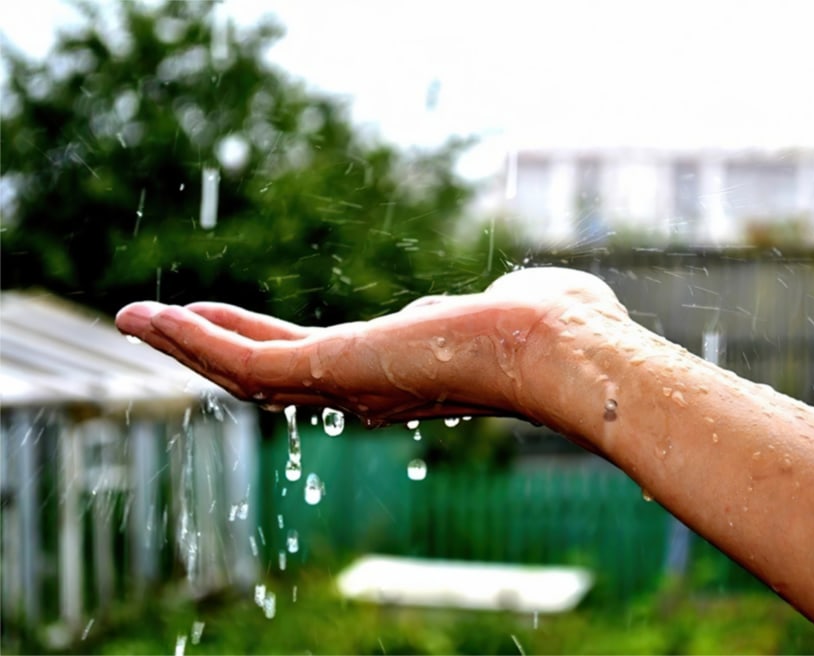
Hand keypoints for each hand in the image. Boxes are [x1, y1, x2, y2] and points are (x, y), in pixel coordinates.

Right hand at [115, 267, 628, 428]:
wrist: (564, 350)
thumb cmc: (557, 329)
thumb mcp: (509, 310)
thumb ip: (496, 309)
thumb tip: (517, 299)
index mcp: (397, 373)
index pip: (317, 363)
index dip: (270, 345)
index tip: (236, 325)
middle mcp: (364, 389)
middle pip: (269, 373)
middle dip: (212, 349)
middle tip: (160, 326)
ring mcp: (347, 384)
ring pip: (246, 374)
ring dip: (187, 347)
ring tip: (136, 321)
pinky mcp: (336, 372)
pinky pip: (249, 365)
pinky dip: (197, 345)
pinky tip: (156, 320)